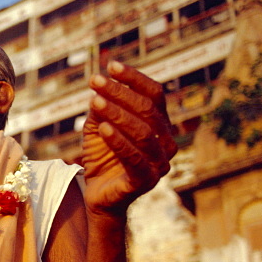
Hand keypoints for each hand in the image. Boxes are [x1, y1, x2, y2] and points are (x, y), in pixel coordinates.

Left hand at [81, 60, 176, 216]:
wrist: (99, 195)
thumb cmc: (102, 156)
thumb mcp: (98, 126)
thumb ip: (102, 107)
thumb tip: (101, 83)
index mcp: (160, 125)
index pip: (155, 94)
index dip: (134, 78)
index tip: (111, 65)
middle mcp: (167, 142)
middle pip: (148, 110)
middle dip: (119, 93)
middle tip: (94, 81)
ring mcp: (160, 163)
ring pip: (143, 132)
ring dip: (117, 114)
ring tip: (94, 101)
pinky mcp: (146, 181)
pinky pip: (135, 158)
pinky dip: (118, 141)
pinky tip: (103, 128)